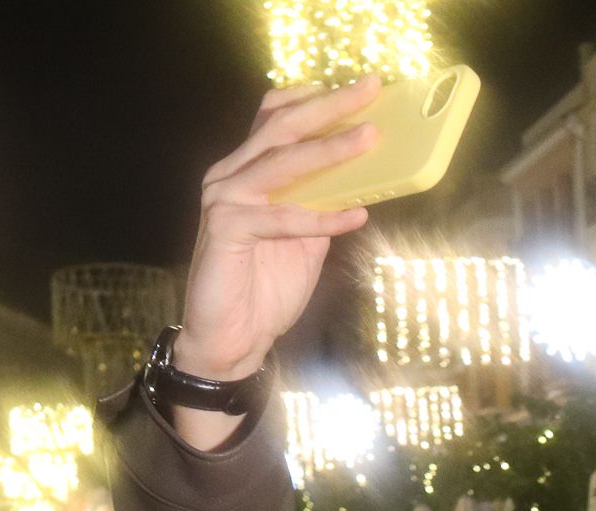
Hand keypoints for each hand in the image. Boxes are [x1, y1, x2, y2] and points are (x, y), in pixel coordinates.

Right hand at [173, 80, 381, 438]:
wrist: (233, 338)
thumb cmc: (265, 288)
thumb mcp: (305, 238)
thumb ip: (322, 204)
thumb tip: (362, 181)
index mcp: (247, 171)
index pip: (273, 117)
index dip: (311, 98)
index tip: (355, 87)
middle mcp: (230, 176)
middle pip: (281, 126)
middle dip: (329, 106)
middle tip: (370, 88)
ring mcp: (224, 200)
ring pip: (282, 164)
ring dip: (330, 150)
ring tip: (369, 139)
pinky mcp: (226, 230)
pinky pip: (283, 219)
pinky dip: (322, 218)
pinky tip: (357, 216)